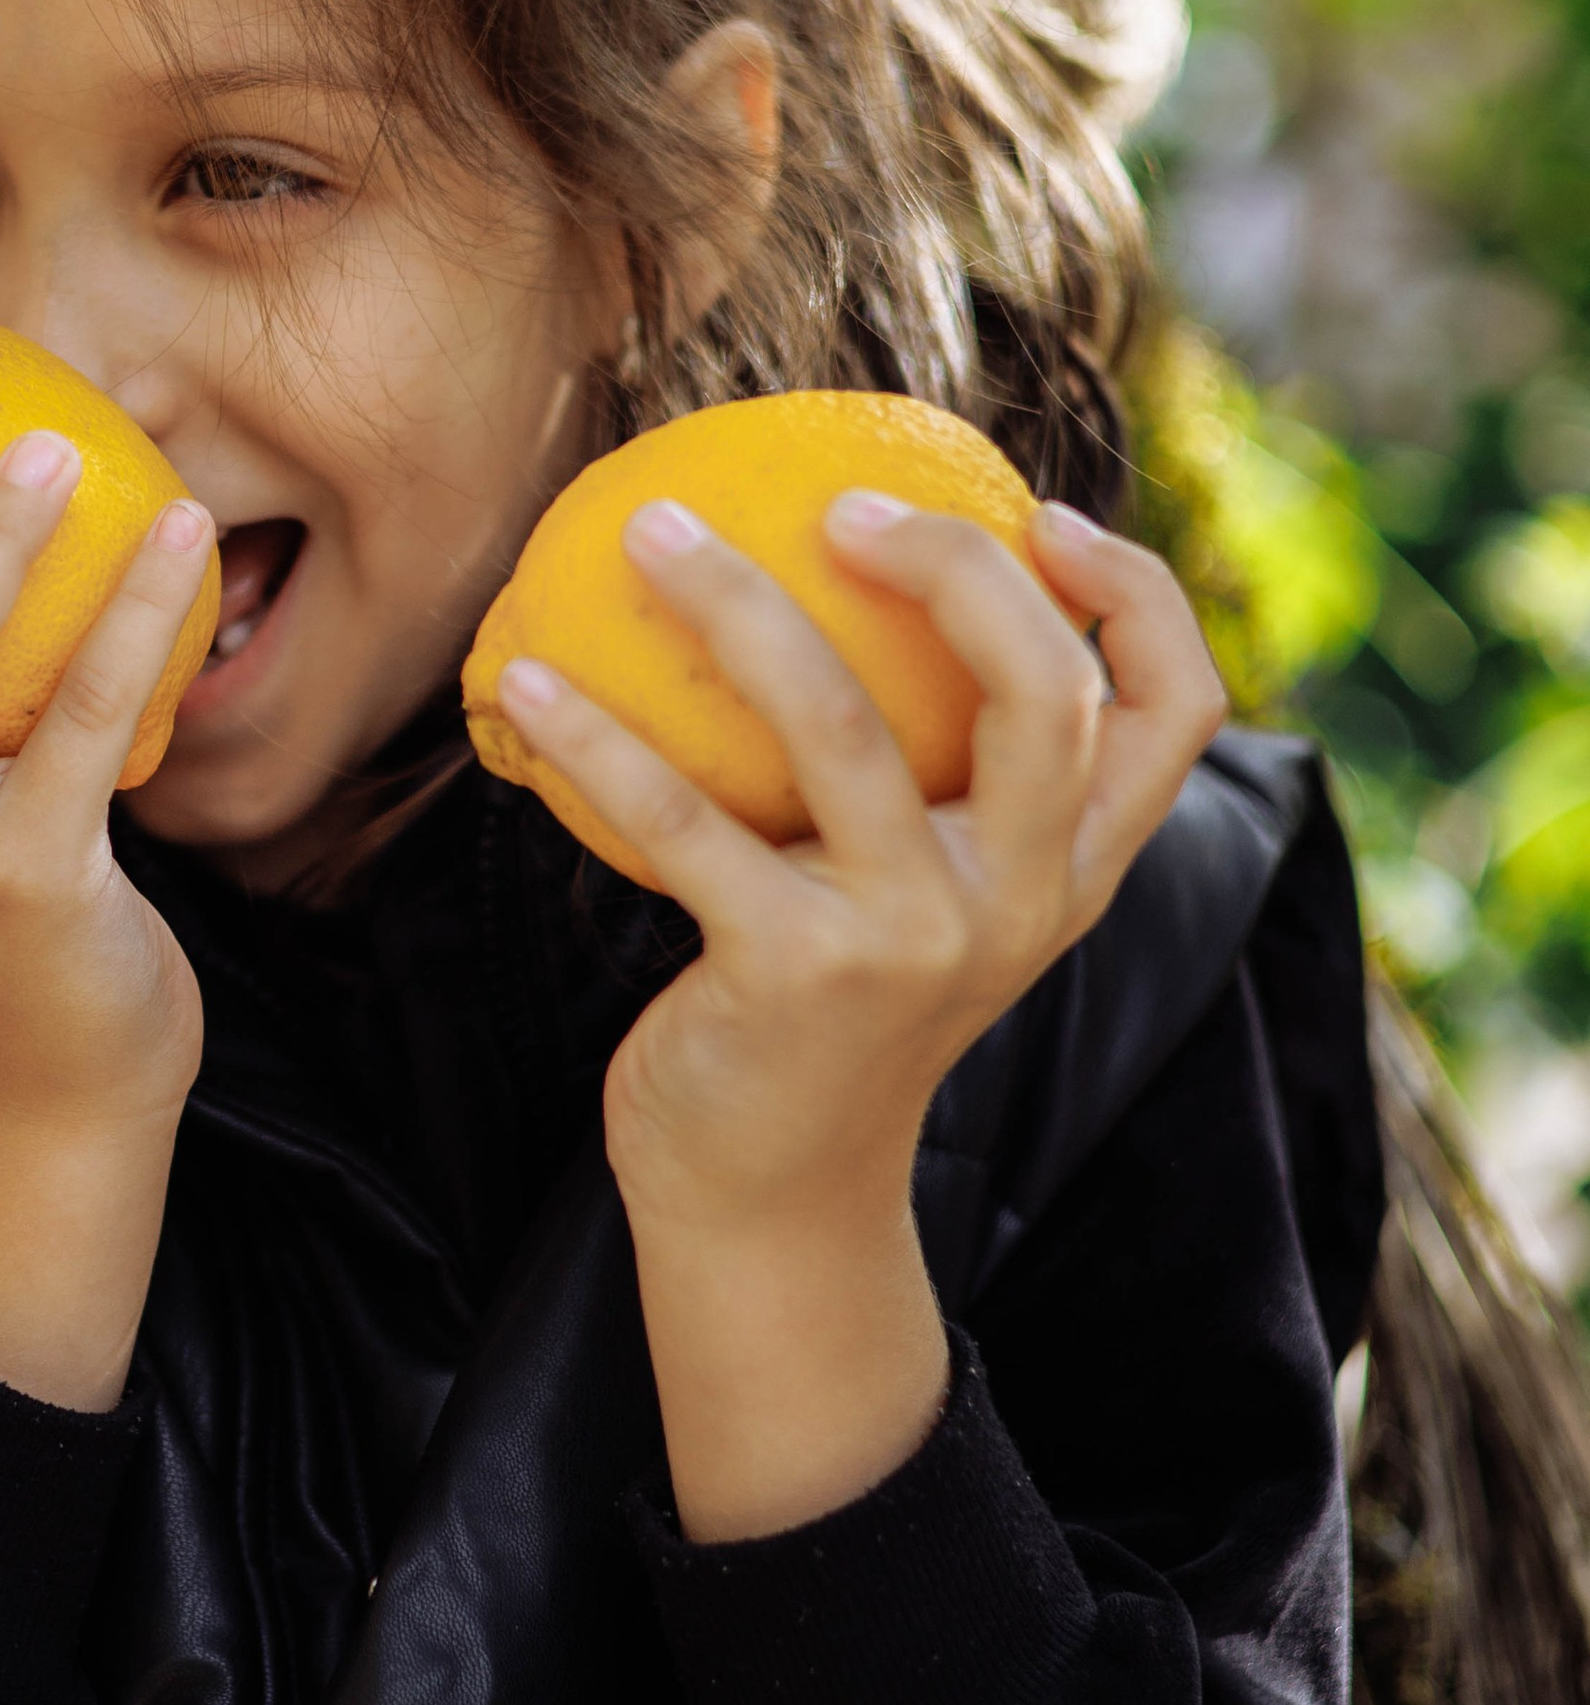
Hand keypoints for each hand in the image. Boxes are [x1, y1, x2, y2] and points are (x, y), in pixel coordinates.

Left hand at [494, 492, 1224, 1535]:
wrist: (771, 1201)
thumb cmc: (828, 1014)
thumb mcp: (923, 905)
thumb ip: (935, 789)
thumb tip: (842, 585)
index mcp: (1069, 872)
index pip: (1173, 712)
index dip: (1131, 594)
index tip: (1041, 513)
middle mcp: (1015, 899)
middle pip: (1044, 691)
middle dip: (958, 567)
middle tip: (841, 504)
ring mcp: (913, 940)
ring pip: (848, 727)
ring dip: (737, 604)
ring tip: (651, 531)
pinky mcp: (796, 976)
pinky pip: (686, 822)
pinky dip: (597, 739)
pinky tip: (530, 683)